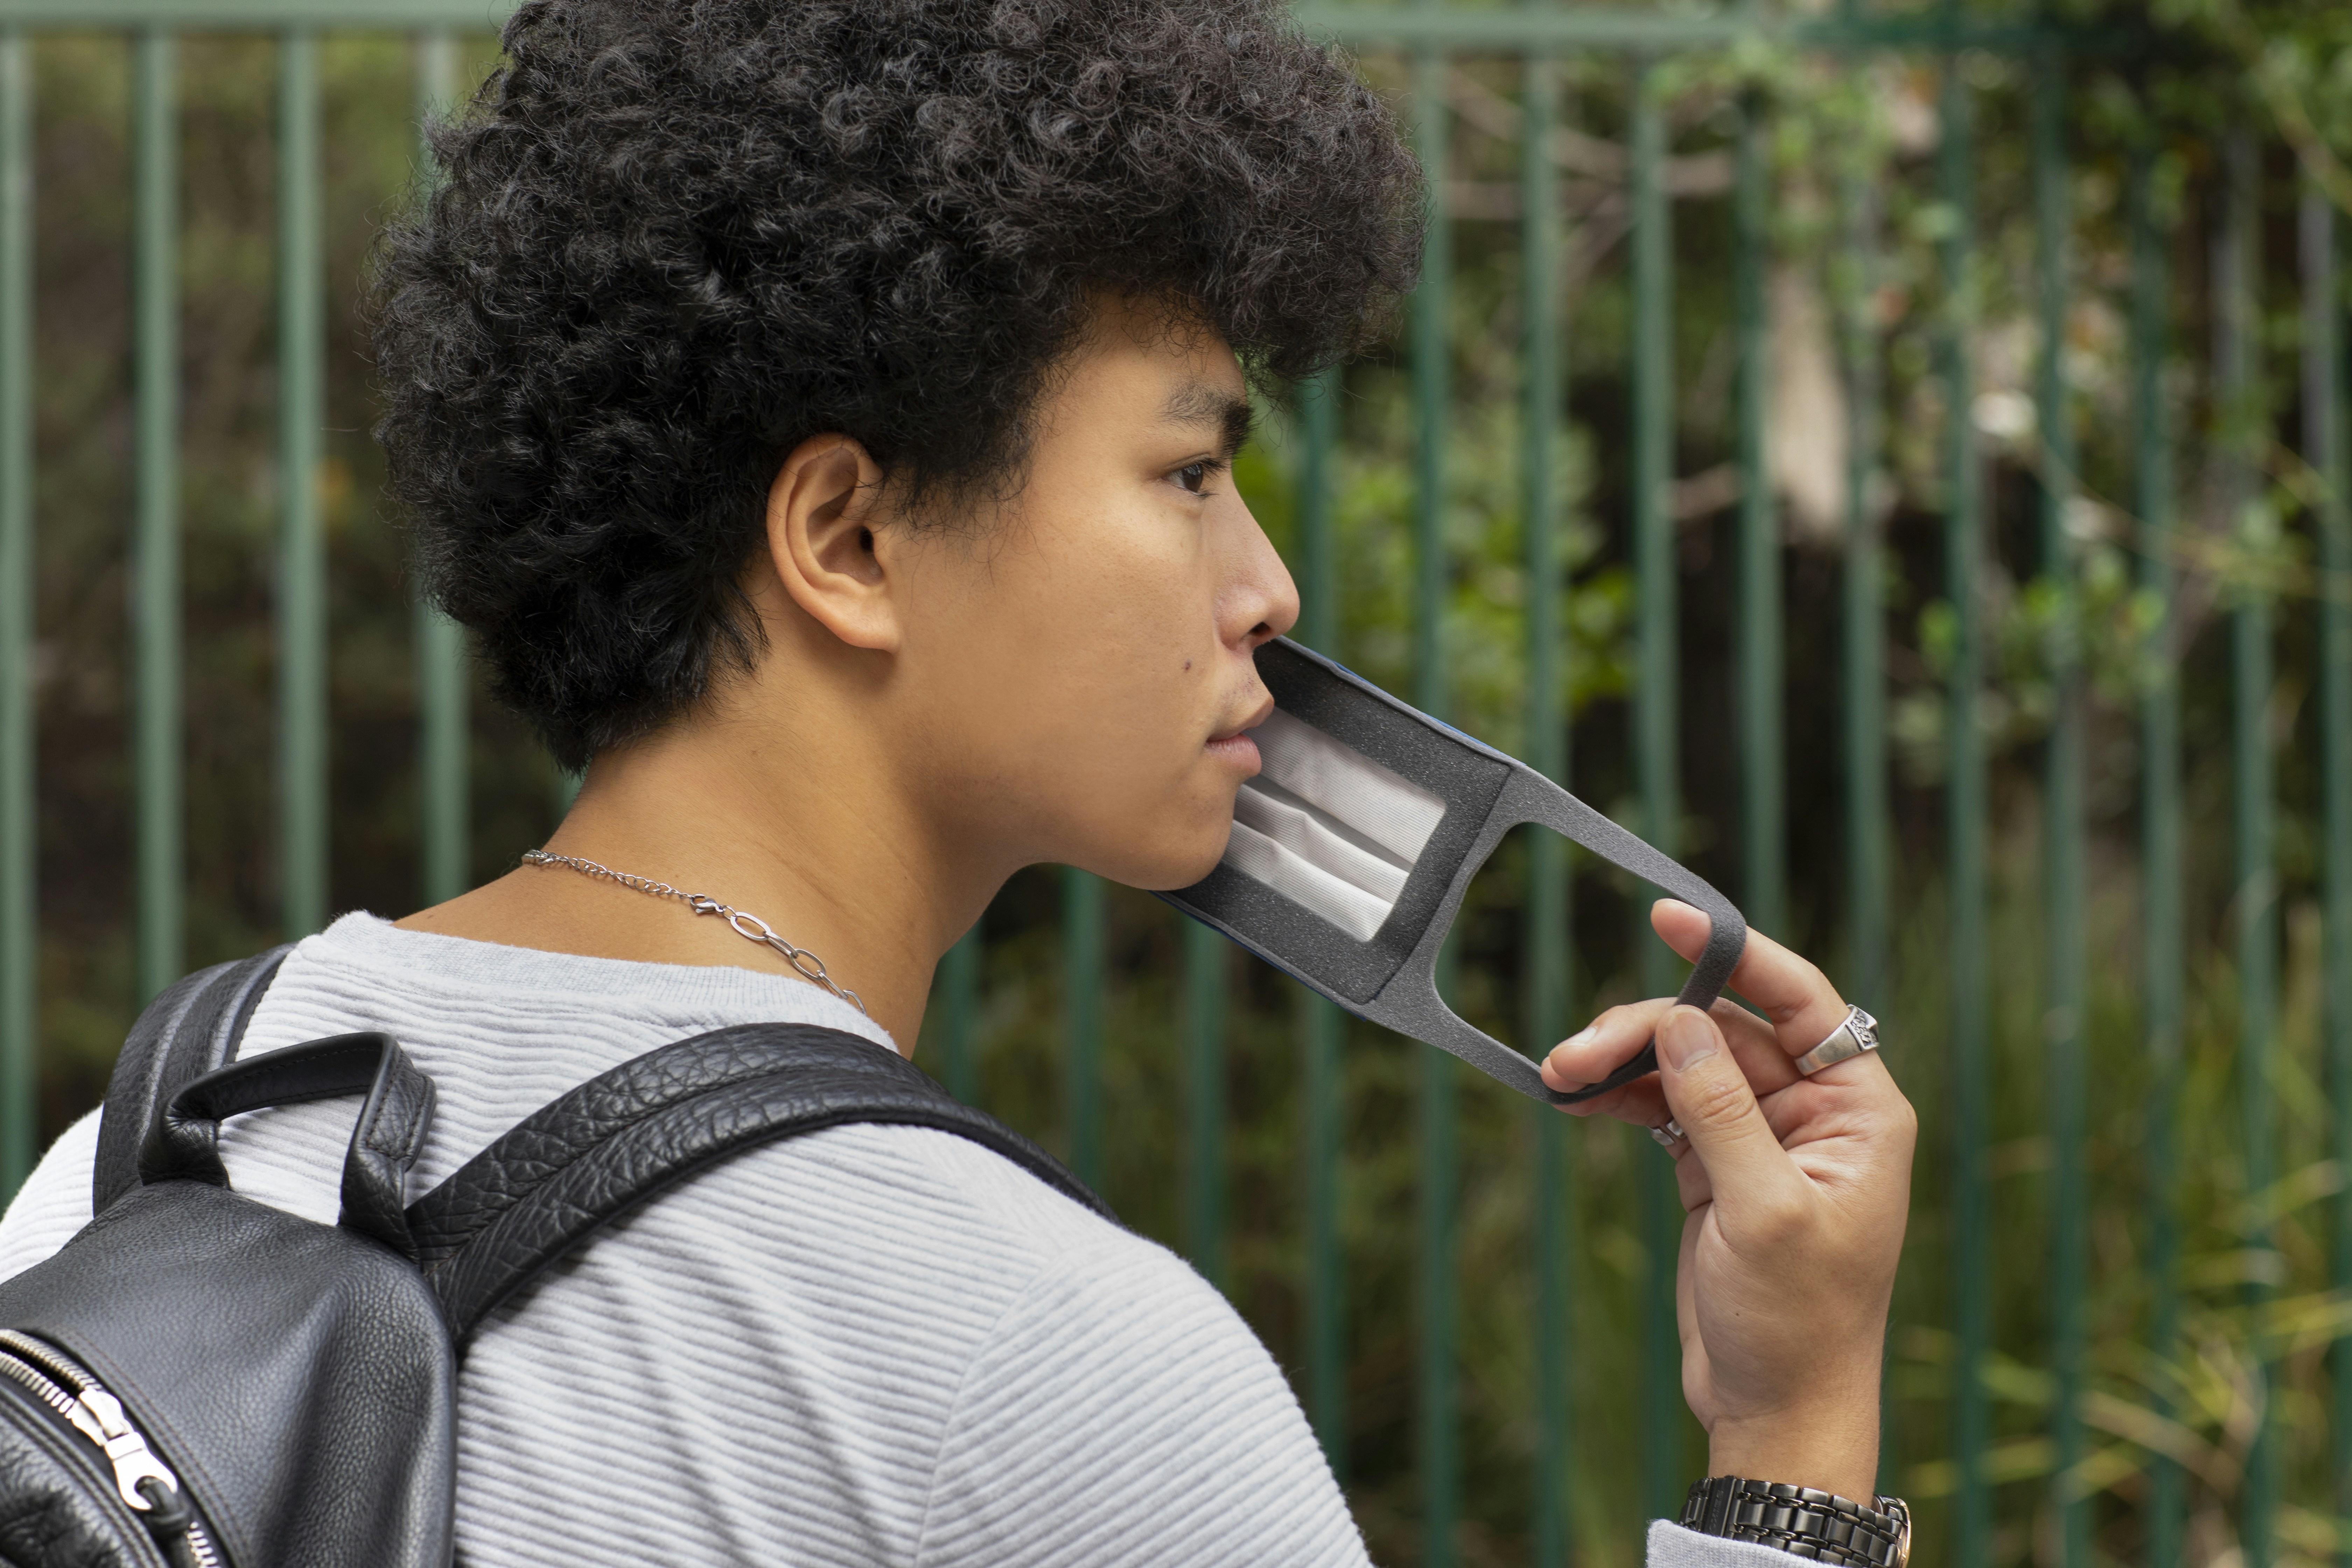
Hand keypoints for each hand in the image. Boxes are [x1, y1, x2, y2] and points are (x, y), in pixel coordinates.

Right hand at [1539, 900, 1915, 1503]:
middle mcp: (1813, 1112)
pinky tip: (1573, 1100)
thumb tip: (1681, 1024)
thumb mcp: (1764, 1212)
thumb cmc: (1797, 1322)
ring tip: (1559, 1078)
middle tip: (1575, 1055)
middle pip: (1721, 1031)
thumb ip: (1721, 1112)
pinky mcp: (1714, 1166)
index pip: (1800, 1001)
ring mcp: (1759, 1137)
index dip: (1736, 954)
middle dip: (1646, 1031)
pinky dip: (1618, 1097)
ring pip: (1682, 1063)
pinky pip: (1661, 1105)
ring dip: (1620, 1063)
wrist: (1775, 1406)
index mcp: (1856, 1112)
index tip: (1671, 919)